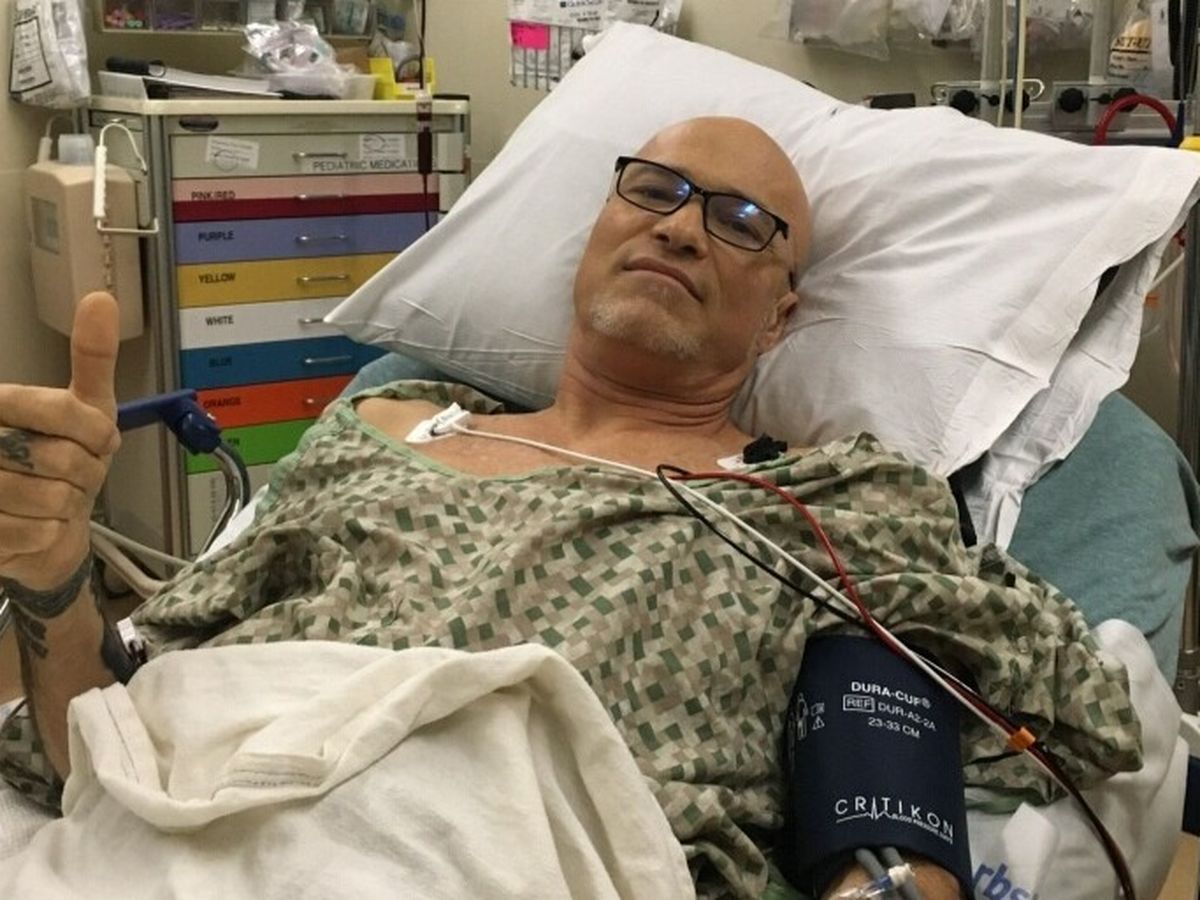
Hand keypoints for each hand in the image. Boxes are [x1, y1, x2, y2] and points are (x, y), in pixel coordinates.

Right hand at [0, 293, 120, 589]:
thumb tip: (101, 298)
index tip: (99, 442)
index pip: (63, 411)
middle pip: (61, 457)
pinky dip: (51, 534)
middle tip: (73, 476)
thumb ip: (92, 357)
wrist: (39, 530)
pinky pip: (38, 534)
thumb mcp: (86, 408)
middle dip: (85, 473)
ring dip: (67, 506)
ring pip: (50, 497)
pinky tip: (37, 527)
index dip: (96, 434)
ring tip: (54, 501)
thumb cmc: (62, 461)